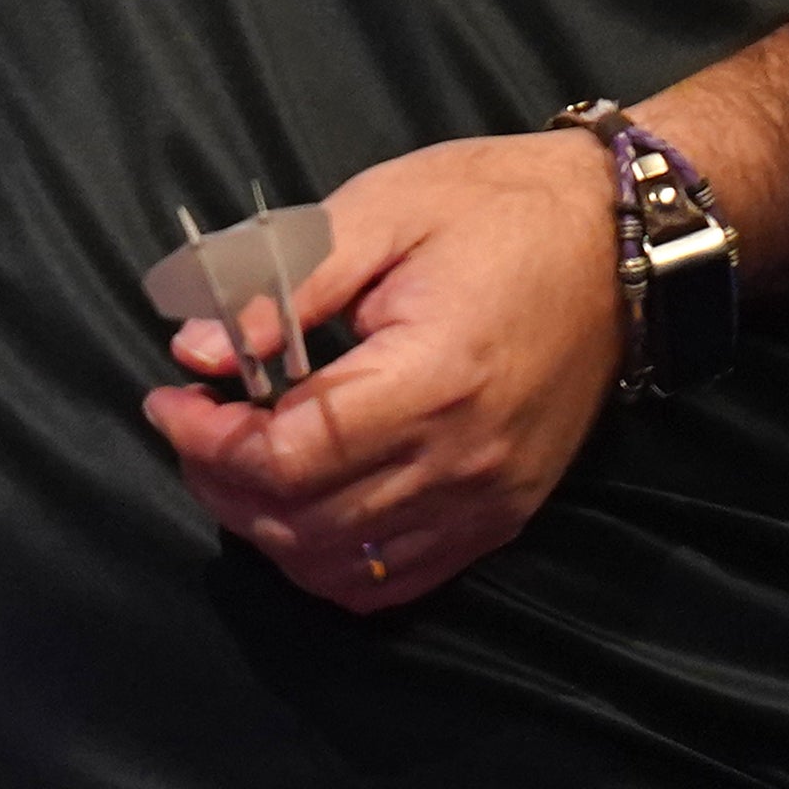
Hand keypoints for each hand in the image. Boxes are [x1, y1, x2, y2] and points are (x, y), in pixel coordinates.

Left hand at [142, 127, 624, 611]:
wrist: (620, 238)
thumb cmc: (498, 207)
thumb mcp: (380, 210)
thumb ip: (283, 285)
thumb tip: (196, 351)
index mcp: (432, 378)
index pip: (288, 455)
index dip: (207, 443)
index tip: (168, 400)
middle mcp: (463, 460)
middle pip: (303, 523)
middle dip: (220, 483)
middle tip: (191, 425)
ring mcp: (488, 500)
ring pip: (341, 566)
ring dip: (265, 527)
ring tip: (235, 462)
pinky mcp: (503, 516)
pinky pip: (396, 582)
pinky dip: (329, 563)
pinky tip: (299, 509)